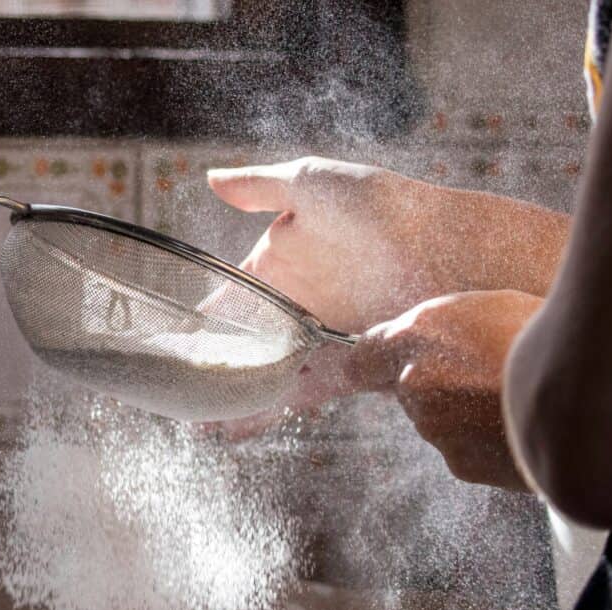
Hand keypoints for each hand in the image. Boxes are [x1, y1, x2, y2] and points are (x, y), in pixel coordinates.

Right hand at [206, 155, 566, 427]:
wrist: (444, 246)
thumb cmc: (381, 204)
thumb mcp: (311, 183)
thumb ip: (259, 187)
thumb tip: (209, 179)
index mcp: (283, 261)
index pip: (232, 296)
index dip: (202, 319)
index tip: (167, 342)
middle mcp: (299, 303)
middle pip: (248, 341)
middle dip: (214, 367)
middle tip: (173, 392)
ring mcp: (323, 335)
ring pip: (270, 371)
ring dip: (237, 395)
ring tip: (196, 422)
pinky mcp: (349, 362)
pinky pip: (304, 390)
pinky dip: (273, 409)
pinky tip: (239, 428)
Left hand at [348, 290, 542, 489]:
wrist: (591, 395)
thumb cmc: (551, 338)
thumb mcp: (494, 307)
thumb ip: (448, 330)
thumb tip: (435, 344)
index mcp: (418, 335)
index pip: (364, 357)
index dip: (373, 364)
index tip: (377, 370)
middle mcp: (415, 383)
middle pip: (409, 391)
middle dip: (438, 387)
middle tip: (486, 376)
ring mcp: (436, 428)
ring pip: (439, 422)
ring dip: (465, 416)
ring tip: (515, 401)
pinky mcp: (461, 464)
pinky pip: (466, 450)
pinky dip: (487, 443)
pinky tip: (521, 427)